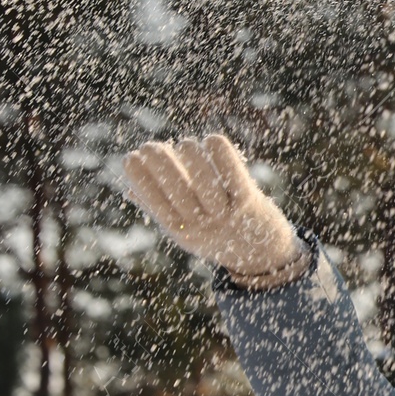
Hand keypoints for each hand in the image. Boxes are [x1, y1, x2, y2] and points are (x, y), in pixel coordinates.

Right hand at [125, 135, 308, 287]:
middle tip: (151, 146)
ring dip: (189, 155)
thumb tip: (129, 186)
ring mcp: (226, 213)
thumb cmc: (218, 234)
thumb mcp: (187, 230)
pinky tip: (211, 142)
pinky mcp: (248, 201)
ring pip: (203, 178)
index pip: (154, 202)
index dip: (140, 178)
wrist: (264, 253)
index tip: (132, 158)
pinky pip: (231, 171)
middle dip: (158, 162)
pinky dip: (218, 151)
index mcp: (181, 231)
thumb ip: (161, 209)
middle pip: (175, 188)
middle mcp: (202, 225)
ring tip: (185, 145)